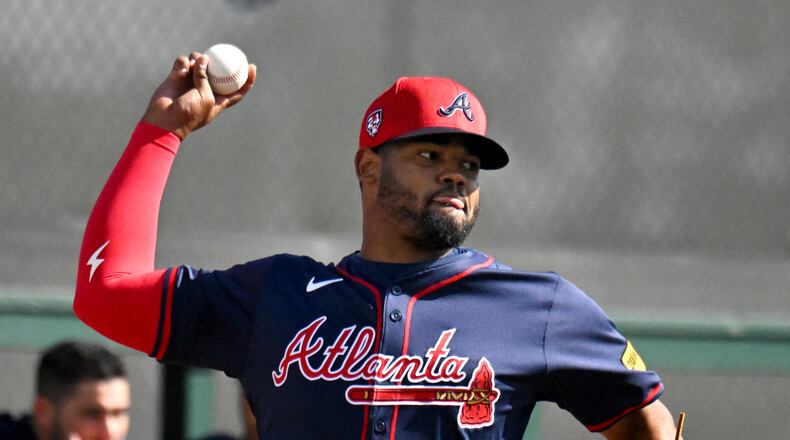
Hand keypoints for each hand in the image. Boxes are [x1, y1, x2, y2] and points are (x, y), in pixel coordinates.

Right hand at [141, 52, 256, 139]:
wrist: (164, 120)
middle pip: (218, 71)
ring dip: (199, 59)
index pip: (237, 90)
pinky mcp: (176, 77)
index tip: (252, 67)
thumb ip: (206, 78)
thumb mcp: (205, 98)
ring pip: (199, 62)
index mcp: (218, 100)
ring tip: (196, 63)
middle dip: (221, 61)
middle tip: (222, 53)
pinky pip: (183, 62)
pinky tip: (183, 68)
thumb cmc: (189, 114)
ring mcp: (191, 82)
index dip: (247, 80)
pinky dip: (184, 62)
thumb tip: (203, 58)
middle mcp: (205, 89)